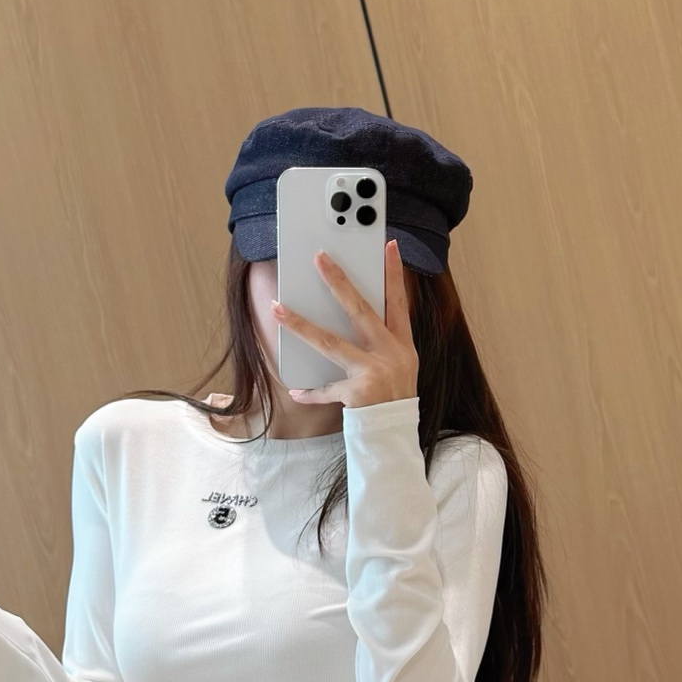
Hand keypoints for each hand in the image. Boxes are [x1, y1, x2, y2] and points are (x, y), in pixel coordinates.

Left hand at [273, 241, 417, 408]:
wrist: (396, 436)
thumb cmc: (394, 396)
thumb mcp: (400, 365)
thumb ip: (382, 339)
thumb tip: (354, 309)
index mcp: (403, 344)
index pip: (398, 301)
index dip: (395, 274)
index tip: (389, 246)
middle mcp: (390, 354)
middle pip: (360, 310)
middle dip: (338, 282)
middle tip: (320, 258)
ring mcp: (374, 373)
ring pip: (330, 343)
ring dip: (301, 325)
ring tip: (278, 309)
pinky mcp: (358, 394)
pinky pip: (326, 389)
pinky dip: (311, 392)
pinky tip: (296, 390)